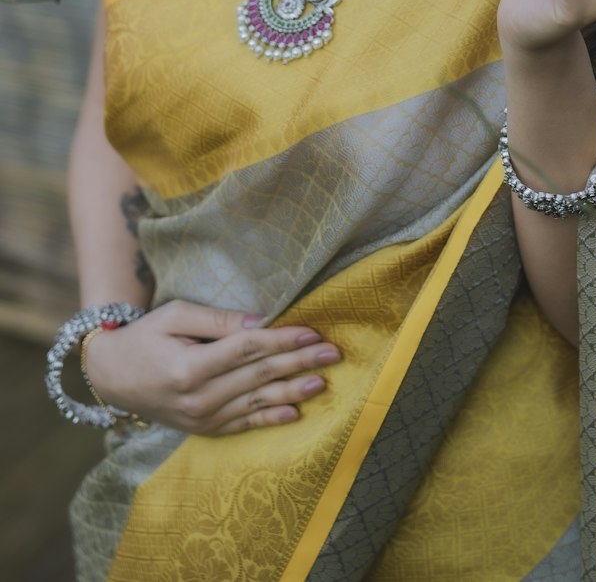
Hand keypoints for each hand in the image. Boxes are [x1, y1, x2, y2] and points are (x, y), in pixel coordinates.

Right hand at [83, 300, 340, 435]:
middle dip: (298, 362)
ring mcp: (200, 418)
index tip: (312, 331)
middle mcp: (197, 398)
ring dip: (293, 391)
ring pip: (256, 403)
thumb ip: (217, 320)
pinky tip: (295, 412)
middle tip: (332, 353)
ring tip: (322, 381)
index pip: (247, 350)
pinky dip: (270, 420)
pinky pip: (242, 425)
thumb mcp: (175, 316)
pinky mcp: (203, 429)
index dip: (282, 339)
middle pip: (258, 376)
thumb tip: (262, 321)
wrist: (112, 377)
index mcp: (189, 367)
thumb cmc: (145, 337)